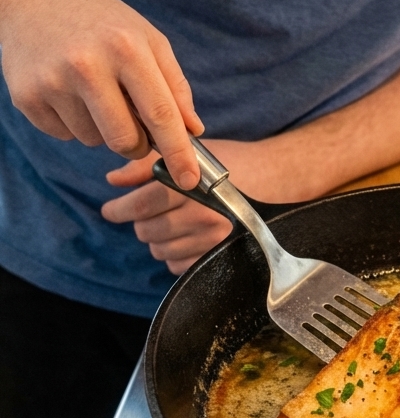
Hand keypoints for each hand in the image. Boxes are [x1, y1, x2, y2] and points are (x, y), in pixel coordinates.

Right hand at [0, 0, 202, 187]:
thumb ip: (173, 85)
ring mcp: (53, 83)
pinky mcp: (27, 97)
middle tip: (135, 124)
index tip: (190, 180)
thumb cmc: (102, 20)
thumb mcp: (147, 38)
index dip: (178, 152)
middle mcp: (88, 66)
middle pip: (126, 140)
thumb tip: (193, 131)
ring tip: (94, 90)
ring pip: (94, 141)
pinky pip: (65, 135)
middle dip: (138, 144)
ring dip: (102, 128)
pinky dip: (74, 123)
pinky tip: (68, 90)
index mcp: (126, 48)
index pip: (160, 113)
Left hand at [102, 139, 273, 274]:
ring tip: (168, 221)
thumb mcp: (191, 152)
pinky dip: (173, 253)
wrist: (271, 178)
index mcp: (192, 187)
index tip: (110, 210)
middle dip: (139, 221)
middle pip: (147, 230)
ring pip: (159, 250)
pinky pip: (177, 265)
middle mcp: (203, 215)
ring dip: (156, 237)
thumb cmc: (230, 161)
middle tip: (146, 211)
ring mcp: (212, 239)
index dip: (118, 209)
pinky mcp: (218, 256)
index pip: (141, 205)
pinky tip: (183, 236)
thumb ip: (147, 165)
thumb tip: (112, 180)